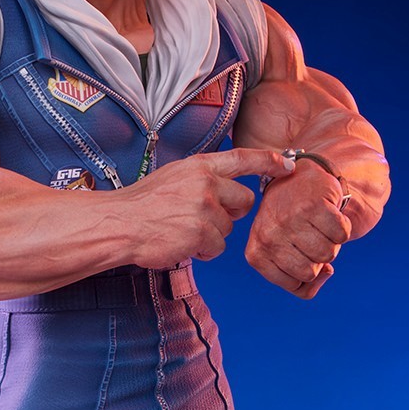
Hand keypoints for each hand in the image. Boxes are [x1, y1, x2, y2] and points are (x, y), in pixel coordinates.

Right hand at [122, 147, 295, 268]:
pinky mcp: (201, 233)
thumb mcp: (174, 177)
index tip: (289, 163)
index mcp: (199, 166)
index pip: (242, 158)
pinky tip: (181, 243)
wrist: (120, 224)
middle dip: (233, 213)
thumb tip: (226, 191)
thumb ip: (202, 179)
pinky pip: (217, 248)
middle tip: (207, 218)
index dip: (268, 161)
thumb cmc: (143, 205)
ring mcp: (204, 208)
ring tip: (183, 230)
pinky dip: (202, 251)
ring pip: (228, 228)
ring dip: (211, 235)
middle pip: (244, 201)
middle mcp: (205, 183)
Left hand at [246, 159, 350, 298]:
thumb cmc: (290, 225)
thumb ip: (303, 284)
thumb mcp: (284, 257)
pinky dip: (342, 228)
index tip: (298, 252)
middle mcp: (268, 236)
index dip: (305, 272)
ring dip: (331, 243)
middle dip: (317, 259)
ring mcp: (290, 219)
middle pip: (310, 272)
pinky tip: (329, 215)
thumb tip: (327, 272)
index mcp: (256, 254)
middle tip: (310, 237)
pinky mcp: (314, 204)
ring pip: (327, 254)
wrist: (297, 178)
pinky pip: (341, 235)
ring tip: (318, 226)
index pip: (294, 285)